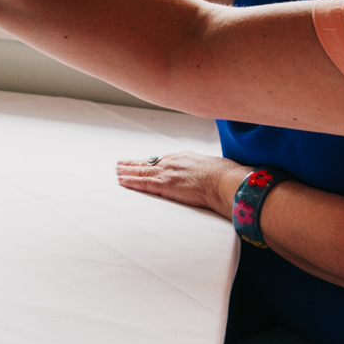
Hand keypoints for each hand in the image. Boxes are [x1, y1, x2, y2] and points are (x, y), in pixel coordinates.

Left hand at [114, 151, 251, 215]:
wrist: (226, 181)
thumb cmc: (224, 175)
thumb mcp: (210, 165)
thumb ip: (200, 168)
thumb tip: (203, 174)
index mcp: (182, 157)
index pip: (160, 160)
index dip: (147, 161)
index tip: (139, 162)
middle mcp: (172, 163)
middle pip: (147, 163)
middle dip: (132, 164)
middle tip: (120, 164)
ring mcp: (168, 174)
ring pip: (141, 172)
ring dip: (127, 172)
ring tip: (117, 171)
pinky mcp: (166, 186)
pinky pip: (143, 184)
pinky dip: (131, 182)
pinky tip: (122, 180)